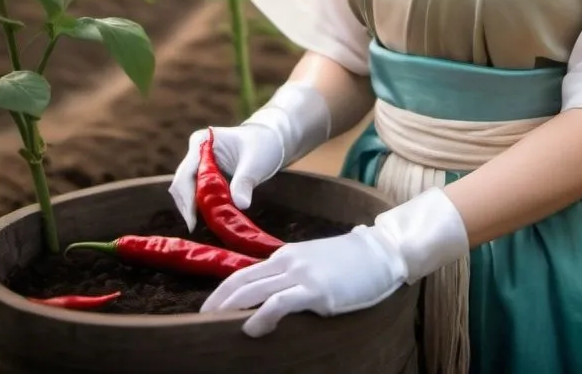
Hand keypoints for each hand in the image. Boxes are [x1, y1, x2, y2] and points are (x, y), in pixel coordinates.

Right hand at [169, 82, 332, 230]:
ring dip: (193, 207)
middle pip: (181, 184)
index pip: (186, 175)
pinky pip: (195, 191)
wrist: (270, 139)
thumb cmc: (263, 145)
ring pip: (186, 190)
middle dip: (188, 206)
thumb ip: (244, 183)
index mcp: (203, 141)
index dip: (187, 199)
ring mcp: (197, 161)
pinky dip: (200, 204)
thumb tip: (241, 205)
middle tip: (197, 227)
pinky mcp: (203, 172)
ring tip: (205, 224)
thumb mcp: (255, 164)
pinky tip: (209, 217)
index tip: (193, 223)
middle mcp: (195, 150)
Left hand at [201, 225, 404, 335]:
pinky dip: (261, 316)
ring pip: (255, 290)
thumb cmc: (352, 262)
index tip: (207, 310)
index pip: (244, 273)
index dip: (222, 293)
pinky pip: (280, 303)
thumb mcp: (315, 263)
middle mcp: (289, 262)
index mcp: (287, 256)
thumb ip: (294, 276)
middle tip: (201, 321)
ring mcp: (302, 275)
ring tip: (215, 326)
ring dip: (231, 309)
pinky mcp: (317, 291)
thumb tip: (274, 297)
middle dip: (218, 302)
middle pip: (242, 282)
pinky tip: (251, 329)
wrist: (381, 252)